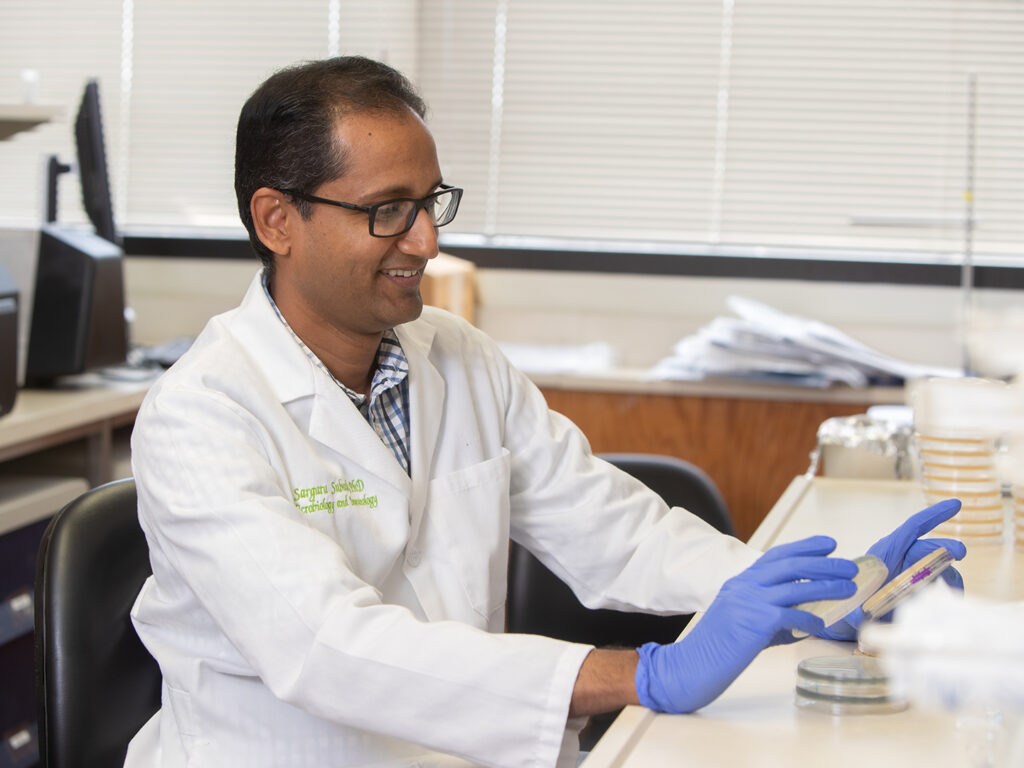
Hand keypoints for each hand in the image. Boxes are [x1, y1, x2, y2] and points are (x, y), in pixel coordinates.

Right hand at [635, 536, 855, 713]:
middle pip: (790, 565)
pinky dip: (810, 619)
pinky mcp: (755, 622)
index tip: (829, 544)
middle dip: (823, 564)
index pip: (776, 555)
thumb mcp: (744, 619)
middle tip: (849, 566)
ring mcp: (748, 602)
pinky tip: (822, 626)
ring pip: (795, 586)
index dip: (805, 547)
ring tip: (848, 588)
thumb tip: (806, 617)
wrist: (693, 664)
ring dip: (826, 586)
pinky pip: (791, 616)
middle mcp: (745, 586)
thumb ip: (772, 614)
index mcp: (741, 581)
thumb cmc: (719, 646)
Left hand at [819, 498, 967, 640]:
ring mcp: (915, 571)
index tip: (955, 504)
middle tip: (959, 553)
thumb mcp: (849, 606)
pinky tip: (951, 601)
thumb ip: (856, 608)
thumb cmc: (851, 605)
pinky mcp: (923, 587)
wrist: (854, 617)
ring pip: (941, 566)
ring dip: (950, 576)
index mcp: (885, 552)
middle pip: (930, 547)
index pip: (912, 528)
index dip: (933, 516)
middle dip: (947, 548)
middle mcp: (902, 557)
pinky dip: (950, 591)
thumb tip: (862, 613)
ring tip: (954, 592)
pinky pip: (942, 584)